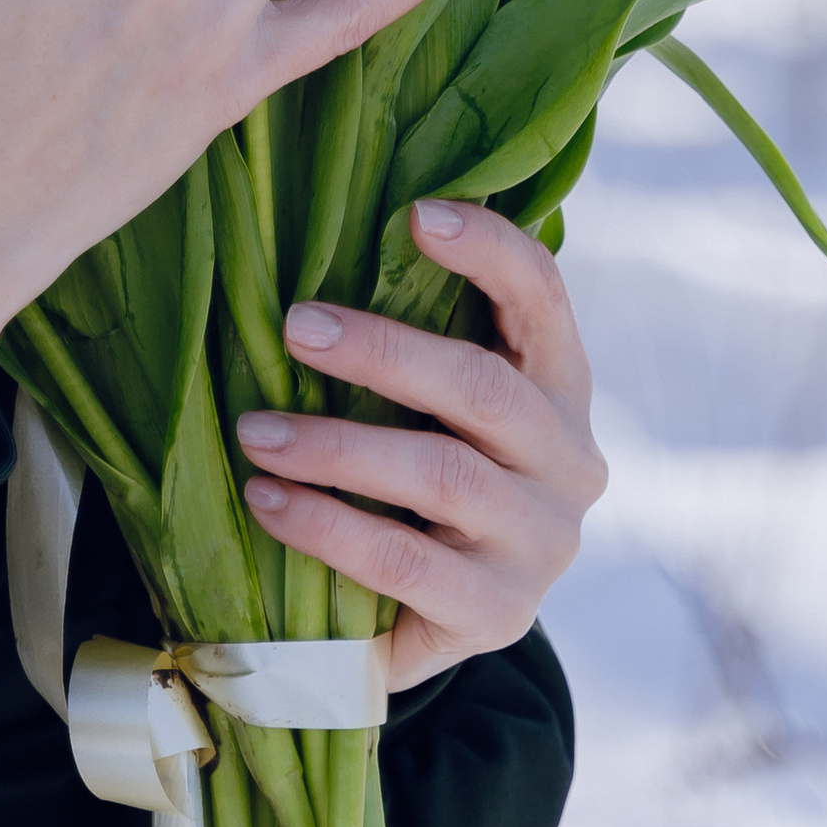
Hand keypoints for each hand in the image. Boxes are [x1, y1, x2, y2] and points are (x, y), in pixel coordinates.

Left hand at [235, 200, 607, 689]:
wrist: (440, 613)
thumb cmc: (423, 471)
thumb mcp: (437, 401)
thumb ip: (418, 332)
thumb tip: (313, 236)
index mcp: (560, 384)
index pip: (543, 296)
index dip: (490, 249)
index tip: (417, 214)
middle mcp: (570, 460)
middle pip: (484, 386)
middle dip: (383, 350)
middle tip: (295, 326)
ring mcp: (542, 543)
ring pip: (442, 474)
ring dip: (336, 446)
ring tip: (256, 431)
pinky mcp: (500, 613)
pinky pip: (405, 564)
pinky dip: (327, 526)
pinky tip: (268, 502)